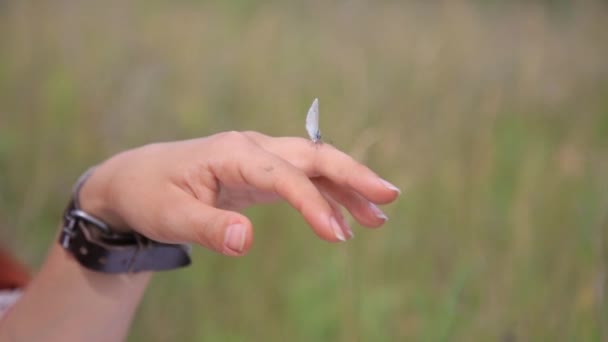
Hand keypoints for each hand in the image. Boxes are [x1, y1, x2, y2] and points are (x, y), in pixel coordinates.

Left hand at [79, 131, 399, 255]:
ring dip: (348, 187)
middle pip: (313, 156)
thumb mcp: (170, 215)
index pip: (283, 175)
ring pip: (315, 166)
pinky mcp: (262, 173)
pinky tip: (347, 219)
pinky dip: (329, 196)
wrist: (138, 177)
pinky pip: (304, 179)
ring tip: (379, 216)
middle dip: (353, 174)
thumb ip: (208, 227)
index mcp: (233, 153)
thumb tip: (247, 241)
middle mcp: (253, 148)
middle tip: (389, 197)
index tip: (337, 235)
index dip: (313, 203)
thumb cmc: (151, 194)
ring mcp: (260, 158)